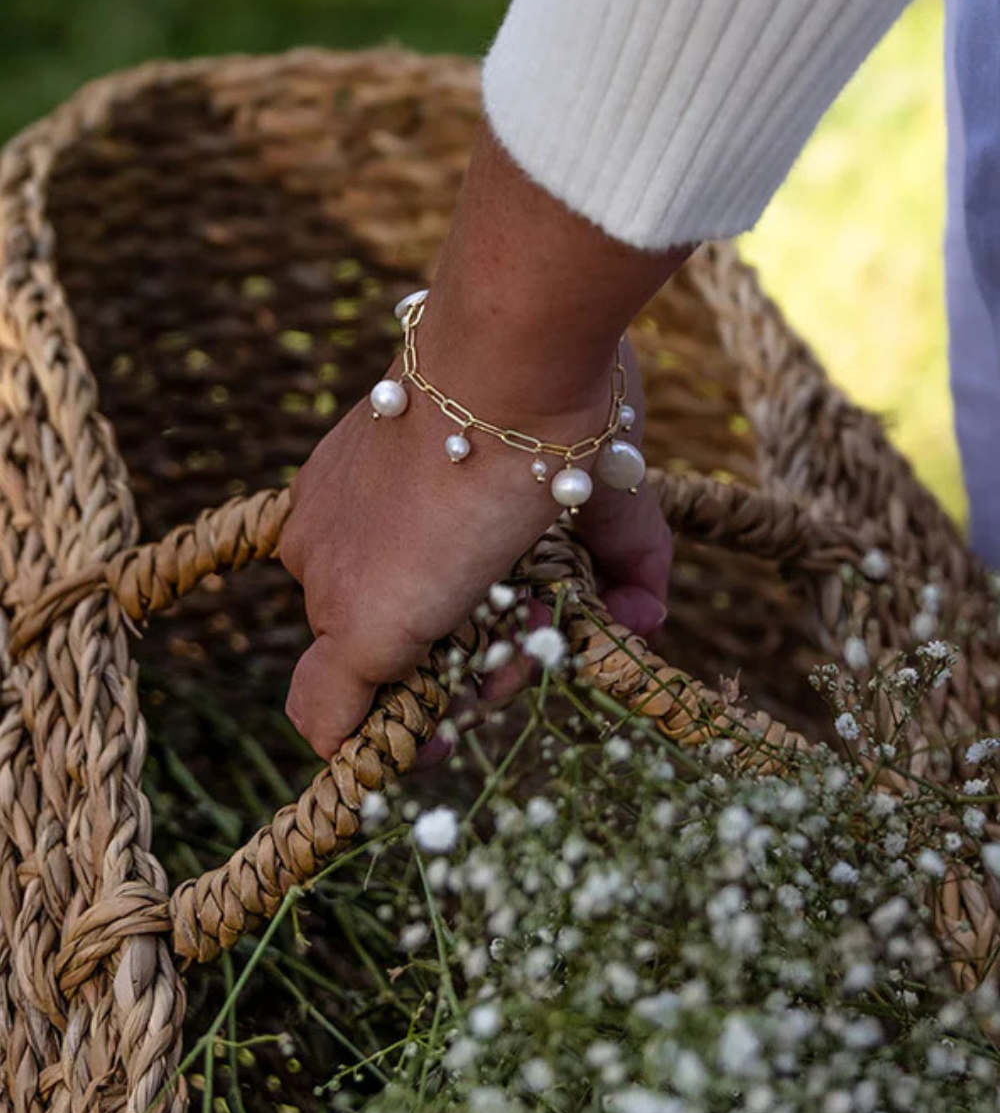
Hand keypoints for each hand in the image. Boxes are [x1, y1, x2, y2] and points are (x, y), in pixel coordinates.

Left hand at [279, 336, 671, 760]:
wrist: (510, 368)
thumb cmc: (547, 388)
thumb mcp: (586, 473)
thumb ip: (622, 553)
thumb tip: (644, 621)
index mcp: (365, 493)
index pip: (400, 584)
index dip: (459, 617)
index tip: (520, 607)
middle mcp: (332, 539)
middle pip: (399, 634)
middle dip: (481, 648)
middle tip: (540, 612)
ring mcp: (333, 583)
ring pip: (390, 679)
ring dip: (472, 678)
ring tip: (532, 621)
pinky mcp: (354, 627)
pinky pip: (336, 721)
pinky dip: (387, 744)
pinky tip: (450, 723)